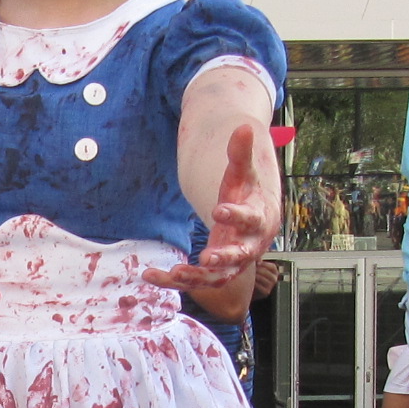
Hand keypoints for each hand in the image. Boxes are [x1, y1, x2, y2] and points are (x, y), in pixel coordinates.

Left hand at [145, 123, 273, 291]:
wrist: (253, 220)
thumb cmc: (247, 194)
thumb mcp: (242, 173)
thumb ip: (241, 153)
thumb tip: (243, 127)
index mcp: (258, 220)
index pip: (252, 219)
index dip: (237, 215)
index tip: (219, 209)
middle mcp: (248, 246)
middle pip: (239, 256)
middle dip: (224, 257)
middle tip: (206, 257)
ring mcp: (231, 262)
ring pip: (215, 276)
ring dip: (194, 276)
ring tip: (170, 272)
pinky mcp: (214, 271)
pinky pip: (196, 280)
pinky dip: (174, 280)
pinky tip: (150, 275)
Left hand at [251, 257, 283, 299]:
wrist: (251, 291)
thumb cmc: (254, 277)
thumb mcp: (258, 268)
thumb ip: (258, 261)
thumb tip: (257, 256)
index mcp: (274, 272)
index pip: (272, 267)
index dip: (264, 264)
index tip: (257, 263)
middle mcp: (274, 279)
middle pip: (266, 272)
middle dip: (257, 270)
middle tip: (250, 269)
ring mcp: (271, 286)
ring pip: (262, 278)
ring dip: (254, 276)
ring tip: (249, 275)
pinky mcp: (266, 292)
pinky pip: (259, 286)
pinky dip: (254, 283)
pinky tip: (250, 282)